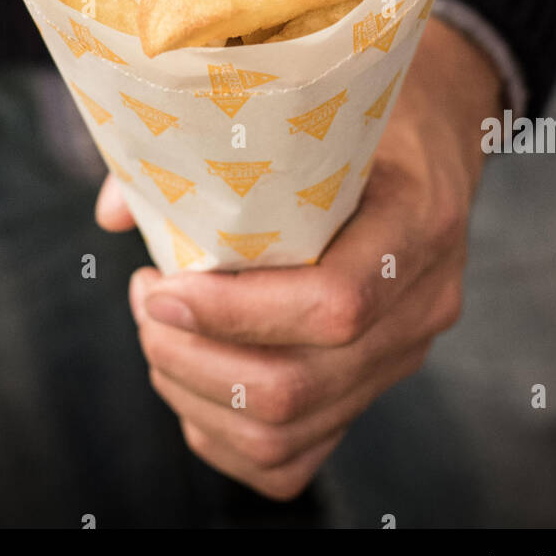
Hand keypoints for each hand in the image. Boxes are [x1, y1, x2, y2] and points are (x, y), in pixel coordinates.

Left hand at [96, 16, 503, 498]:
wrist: (440, 130)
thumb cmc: (367, 107)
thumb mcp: (314, 97)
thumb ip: (212, 142)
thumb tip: (115, 212)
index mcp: (418, 220)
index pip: (335, 303)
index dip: (233, 311)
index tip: (161, 284)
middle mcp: (422, 302)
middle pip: (300, 386)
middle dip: (192, 358)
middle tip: (146, 304)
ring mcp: (404, 353)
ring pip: (291, 433)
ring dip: (197, 397)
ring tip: (158, 335)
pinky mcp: (376, 385)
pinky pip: (298, 458)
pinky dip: (226, 437)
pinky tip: (190, 380)